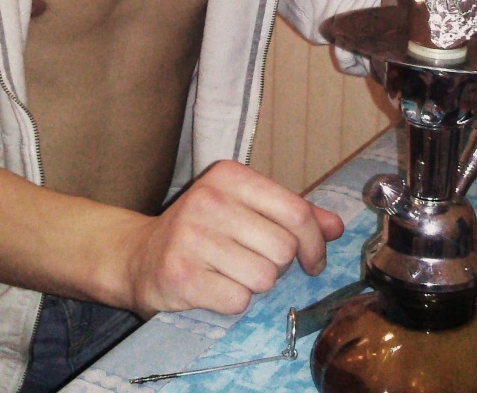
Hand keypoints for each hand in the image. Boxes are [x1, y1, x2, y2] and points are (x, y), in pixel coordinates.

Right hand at [120, 160, 342, 317]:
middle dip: (278, 265)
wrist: (139, 254)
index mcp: (230, 175)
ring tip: (232, 273)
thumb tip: (336, 227)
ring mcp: (191, 236)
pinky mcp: (180, 274)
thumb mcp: (246, 208)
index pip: (296, 211)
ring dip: (255, 285)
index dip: (313, 242)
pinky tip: (214, 287)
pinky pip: (238, 301)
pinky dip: (233, 302)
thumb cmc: (203, 230)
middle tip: (255, 263)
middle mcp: (209, 199)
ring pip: (263, 278)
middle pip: (283, 248)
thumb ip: (292, 214)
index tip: (312, 260)